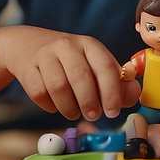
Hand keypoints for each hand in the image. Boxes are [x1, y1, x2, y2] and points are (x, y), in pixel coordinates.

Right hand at [0, 27, 140, 120]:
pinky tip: (55, 105)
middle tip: (93, 115)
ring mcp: (45, 55)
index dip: (111, 92)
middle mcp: (67, 45)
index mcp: (90, 44)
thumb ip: (118, 82)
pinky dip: (49, 106)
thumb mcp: (94, 65)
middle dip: (89, 102)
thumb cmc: (70, 61)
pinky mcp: (27, 68)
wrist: (27, 45)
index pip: (105, 67)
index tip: (113, 112)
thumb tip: (133, 94)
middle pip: (80, 78)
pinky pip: (39, 93)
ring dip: (69, 107)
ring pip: (58, 87)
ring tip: (74, 112)